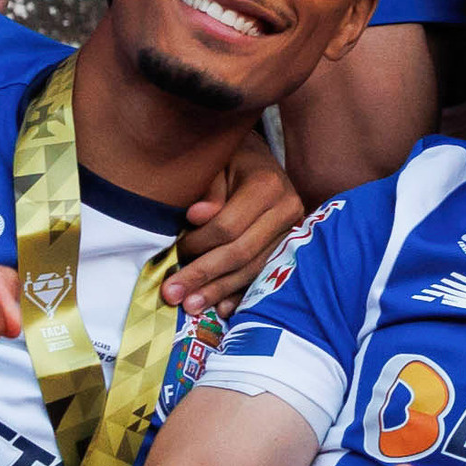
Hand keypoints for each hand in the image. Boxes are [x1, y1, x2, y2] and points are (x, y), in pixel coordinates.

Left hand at [166, 139, 309, 312]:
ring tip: (191, 306)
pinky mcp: (289, 247)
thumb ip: (207, 188)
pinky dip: (242, 293)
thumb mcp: (215, 163)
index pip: (228, 227)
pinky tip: (222, 309)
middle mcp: (287, 209)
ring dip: (220, 291)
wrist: (256, 157)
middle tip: (172, 294)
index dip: (198, 244)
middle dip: (204, 276)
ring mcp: (292, 231)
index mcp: (267, 184)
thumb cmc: (228, 159)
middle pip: (242, 253)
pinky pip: (265, 275)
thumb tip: (197, 216)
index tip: (175, 251)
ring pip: (254, 269)